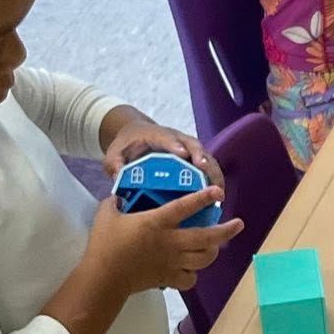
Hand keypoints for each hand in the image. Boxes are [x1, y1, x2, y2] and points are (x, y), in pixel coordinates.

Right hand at [87, 189, 242, 294]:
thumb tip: (119, 195)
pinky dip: (193, 274)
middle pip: (207, 238)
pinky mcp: (168, 278)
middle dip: (226, 231)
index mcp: (158, 222)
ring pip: (204, 259)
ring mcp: (172, 262)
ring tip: (215, 246)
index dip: (203, 198)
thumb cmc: (105, 244)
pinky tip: (191, 269)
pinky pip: (190, 279)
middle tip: (238, 224)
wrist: (103, 277)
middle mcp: (171, 242)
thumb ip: (117, 201)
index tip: (218, 192)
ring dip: (213, 252)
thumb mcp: (107, 214)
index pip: (185, 207)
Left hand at [102, 117, 222, 191]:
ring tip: (219, 191)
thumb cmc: (126, 145)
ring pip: (205, 157)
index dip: (175, 145)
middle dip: (201, 157)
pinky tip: (218, 198)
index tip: (182, 154)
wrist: (137, 135)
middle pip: (193, 145)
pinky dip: (214, 181)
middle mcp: (177, 140)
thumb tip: (118, 178)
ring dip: (213, 172)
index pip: (166, 137)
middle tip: (205, 170)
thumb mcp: (113, 154)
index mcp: (156, 135)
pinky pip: (207, 169)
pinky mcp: (194, 160)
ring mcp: (188, 149)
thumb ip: (114, 164)